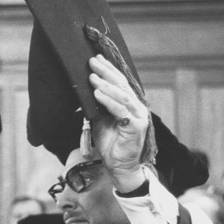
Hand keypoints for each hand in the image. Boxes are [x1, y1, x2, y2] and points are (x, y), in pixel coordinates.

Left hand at [88, 54, 149, 192]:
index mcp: (128, 103)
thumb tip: (85, 91)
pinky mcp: (136, 126)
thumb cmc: (110, 142)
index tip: (96, 58)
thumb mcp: (100, 119)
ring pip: (121, 95)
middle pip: (121, 84)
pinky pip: (120, 110)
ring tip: (92, 77)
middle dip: (106, 72)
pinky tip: (97, 94)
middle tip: (92, 62)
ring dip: (105, 85)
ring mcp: (138, 115)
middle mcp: (136, 106)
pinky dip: (108, 101)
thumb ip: (97, 105)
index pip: (119, 82)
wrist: (118, 164)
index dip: (108, 69)